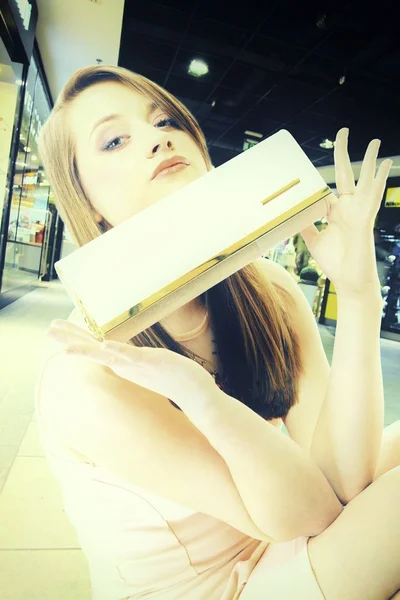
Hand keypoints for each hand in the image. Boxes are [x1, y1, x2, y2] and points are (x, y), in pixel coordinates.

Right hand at [47, 320, 218, 418]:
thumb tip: (127, 352)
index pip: (94, 347)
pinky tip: (104, 344)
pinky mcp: (151, 363)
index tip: (55, 328)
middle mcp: (125, 366)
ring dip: (85, 348)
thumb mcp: (150, 364)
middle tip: (47, 330)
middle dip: (69, 339)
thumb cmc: (175, 376)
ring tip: (63, 345)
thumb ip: (136, 358)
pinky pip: (131, 356)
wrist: (196, 395)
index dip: (74, 338)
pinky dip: (118, 351)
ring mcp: (136, 366)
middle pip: (92, 350)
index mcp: (123, 363)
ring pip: (105, 355)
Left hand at [300, 128, 391, 297]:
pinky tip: (385, 164)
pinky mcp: (365, 219)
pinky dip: (379, 179)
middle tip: (343, 131)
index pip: (329, 186)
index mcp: (336, 212)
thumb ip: (305, 226)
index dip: (321, 175)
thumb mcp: (313, 241)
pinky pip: (373, 195)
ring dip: (369, 160)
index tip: (311, 161)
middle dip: (343, 153)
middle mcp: (349, 208)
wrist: (349, 282)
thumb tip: (291, 214)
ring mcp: (358, 212)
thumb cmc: (335, 263)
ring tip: (374, 141)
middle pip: (346, 174)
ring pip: (364, 180)